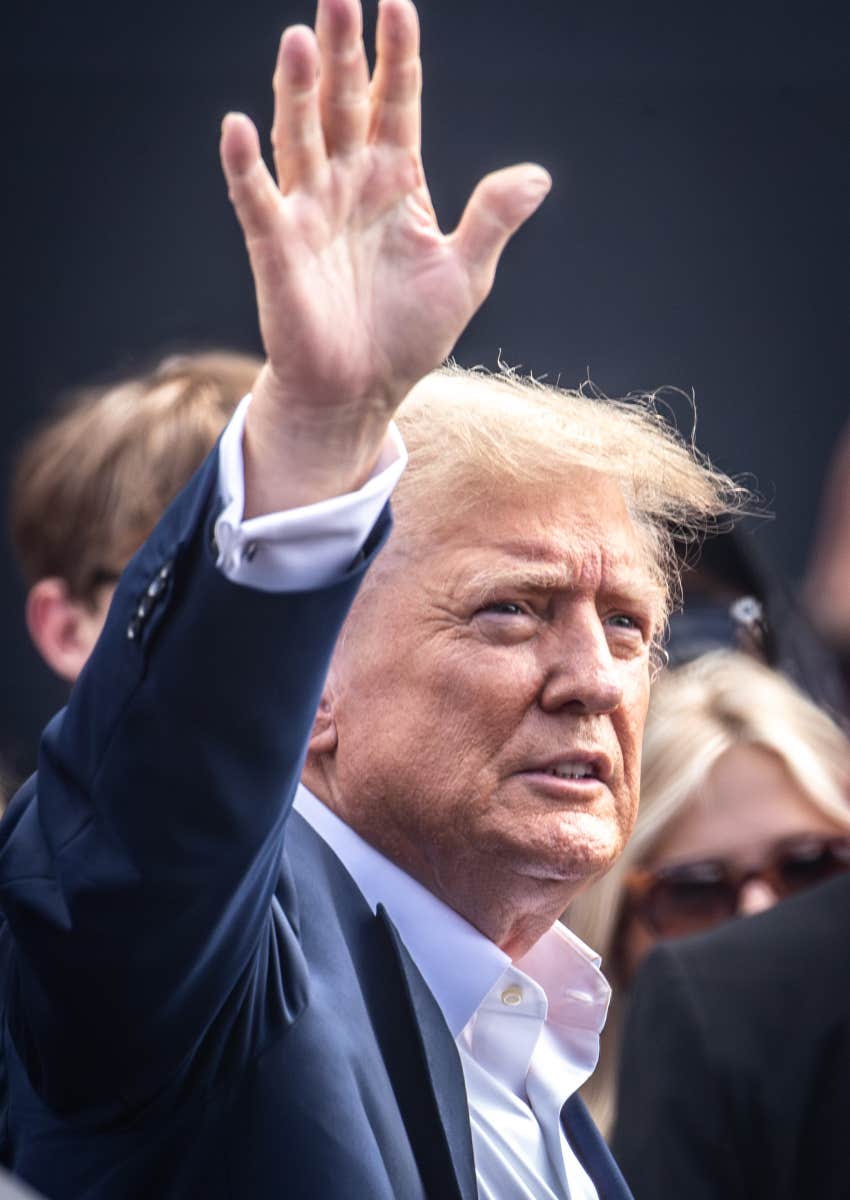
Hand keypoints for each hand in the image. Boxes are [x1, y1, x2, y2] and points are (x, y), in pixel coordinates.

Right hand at [221, 0, 550, 511]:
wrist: (362, 391)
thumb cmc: (409, 334)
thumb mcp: (465, 276)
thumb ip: (492, 221)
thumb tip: (537, 176)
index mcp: (396, 181)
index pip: (395, 102)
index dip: (397, 56)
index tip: (397, 2)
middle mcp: (348, 183)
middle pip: (342, 101)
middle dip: (342, 50)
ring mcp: (310, 211)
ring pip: (300, 135)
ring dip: (297, 90)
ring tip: (301, 37)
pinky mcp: (278, 248)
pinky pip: (258, 200)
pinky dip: (245, 167)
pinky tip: (238, 127)